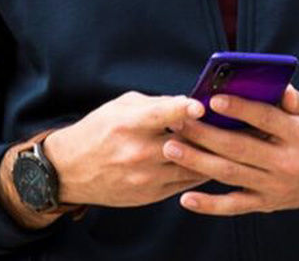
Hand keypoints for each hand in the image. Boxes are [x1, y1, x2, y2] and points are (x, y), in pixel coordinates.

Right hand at [44, 91, 211, 207]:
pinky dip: (199, 170)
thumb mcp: (121, 106)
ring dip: (208, 153)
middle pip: (183, 142)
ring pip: (190, 165)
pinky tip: (209, 159)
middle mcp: (137, 152)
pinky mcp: (150, 195)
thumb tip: (187, 102)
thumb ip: (156, 103)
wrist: (72, 170)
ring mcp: (145, 178)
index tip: (202, 105)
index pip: (161, 115)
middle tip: (226, 120)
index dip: (184, 109)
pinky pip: (185, 183)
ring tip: (225, 140)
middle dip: (207, 131)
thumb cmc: (99, 130)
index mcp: (129, 124)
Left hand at [162, 85, 298, 218]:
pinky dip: (210, 205)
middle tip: (180, 121)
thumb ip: (296, 98)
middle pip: (240, 147)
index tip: (213, 99)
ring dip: (199, 162)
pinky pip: (235, 206)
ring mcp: (276, 187)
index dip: (240, 108)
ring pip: (232, 175)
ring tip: (173, 148)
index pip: (266, 119)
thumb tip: (280, 89)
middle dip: (206, 134)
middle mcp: (287, 164)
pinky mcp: (267, 204)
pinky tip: (186, 199)